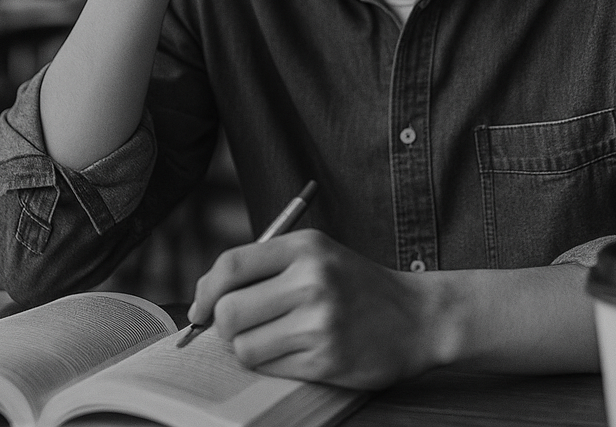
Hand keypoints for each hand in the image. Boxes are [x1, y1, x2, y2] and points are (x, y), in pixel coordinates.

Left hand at [188, 229, 437, 389]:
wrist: (415, 316)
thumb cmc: (353, 283)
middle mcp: (311, 279)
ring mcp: (319, 321)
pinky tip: (297, 351)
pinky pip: (269, 368)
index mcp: (304, 247)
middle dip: (224, 325)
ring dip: (249, 348)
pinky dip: (273, 364)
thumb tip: (205, 299)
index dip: (205, 290)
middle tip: (241, 326)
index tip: (200, 308)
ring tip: (275, 338)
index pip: (231, 265)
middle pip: (228, 312)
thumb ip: (265, 266)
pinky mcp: (325, 359)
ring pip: (243, 346)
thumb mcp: (316, 253)